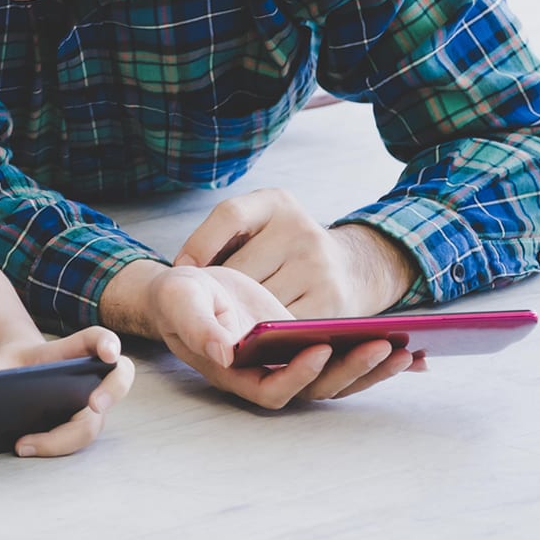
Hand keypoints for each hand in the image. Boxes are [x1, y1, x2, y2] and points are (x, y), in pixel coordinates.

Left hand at [0, 326, 133, 456]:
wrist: (17, 378)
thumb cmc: (13, 366)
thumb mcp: (0, 363)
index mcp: (73, 351)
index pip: (98, 339)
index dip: (108, 343)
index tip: (108, 352)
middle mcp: (92, 377)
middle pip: (119, 378)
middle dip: (113, 391)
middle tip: (94, 404)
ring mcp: (92, 404)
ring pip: (94, 423)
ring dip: (64, 438)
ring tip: (24, 444)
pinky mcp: (82, 425)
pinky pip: (76, 440)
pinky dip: (53, 446)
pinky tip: (25, 447)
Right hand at [145, 264, 418, 408]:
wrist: (186, 291)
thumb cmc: (178, 298)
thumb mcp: (181, 302)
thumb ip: (198, 328)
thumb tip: (224, 352)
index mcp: (235, 372)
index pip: (273, 389)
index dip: (298, 375)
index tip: (320, 348)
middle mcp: (266, 375)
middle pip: (316, 388)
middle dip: (351, 371)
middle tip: (382, 347)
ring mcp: (288, 363)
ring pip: (335, 378)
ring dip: (370, 368)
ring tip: (404, 349)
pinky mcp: (303, 346)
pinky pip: (342, 357)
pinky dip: (371, 354)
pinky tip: (404, 345)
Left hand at [173, 188, 418, 316]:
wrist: (356, 268)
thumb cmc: (287, 248)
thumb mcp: (262, 222)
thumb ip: (224, 234)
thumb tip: (184, 269)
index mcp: (277, 203)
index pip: (230, 214)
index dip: (200, 243)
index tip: (182, 268)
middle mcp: (300, 230)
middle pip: (240, 269)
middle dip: (220, 290)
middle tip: (207, 304)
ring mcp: (318, 266)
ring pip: (258, 301)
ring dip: (240, 315)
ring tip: (229, 321)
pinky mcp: (330, 302)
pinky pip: (282, 324)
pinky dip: (264, 333)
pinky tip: (254, 336)